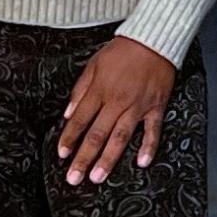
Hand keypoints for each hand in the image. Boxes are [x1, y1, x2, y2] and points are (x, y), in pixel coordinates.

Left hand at [58, 36, 175, 185]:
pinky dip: (148, 147)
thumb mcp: (93, 64)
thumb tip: (68, 113)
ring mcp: (137, 106)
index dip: (69, 138)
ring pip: (120, 137)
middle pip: (96, 134)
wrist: (153, 39)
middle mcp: (116, 101)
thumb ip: (80, 90)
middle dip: (83, 158)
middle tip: (74, 178)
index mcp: (99, 90)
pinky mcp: (155, 106)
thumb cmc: (123, 50)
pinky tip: (141, 162)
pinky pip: (152, 130)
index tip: (62, 154)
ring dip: (108, 159)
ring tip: (98, 177)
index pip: (79, 120)